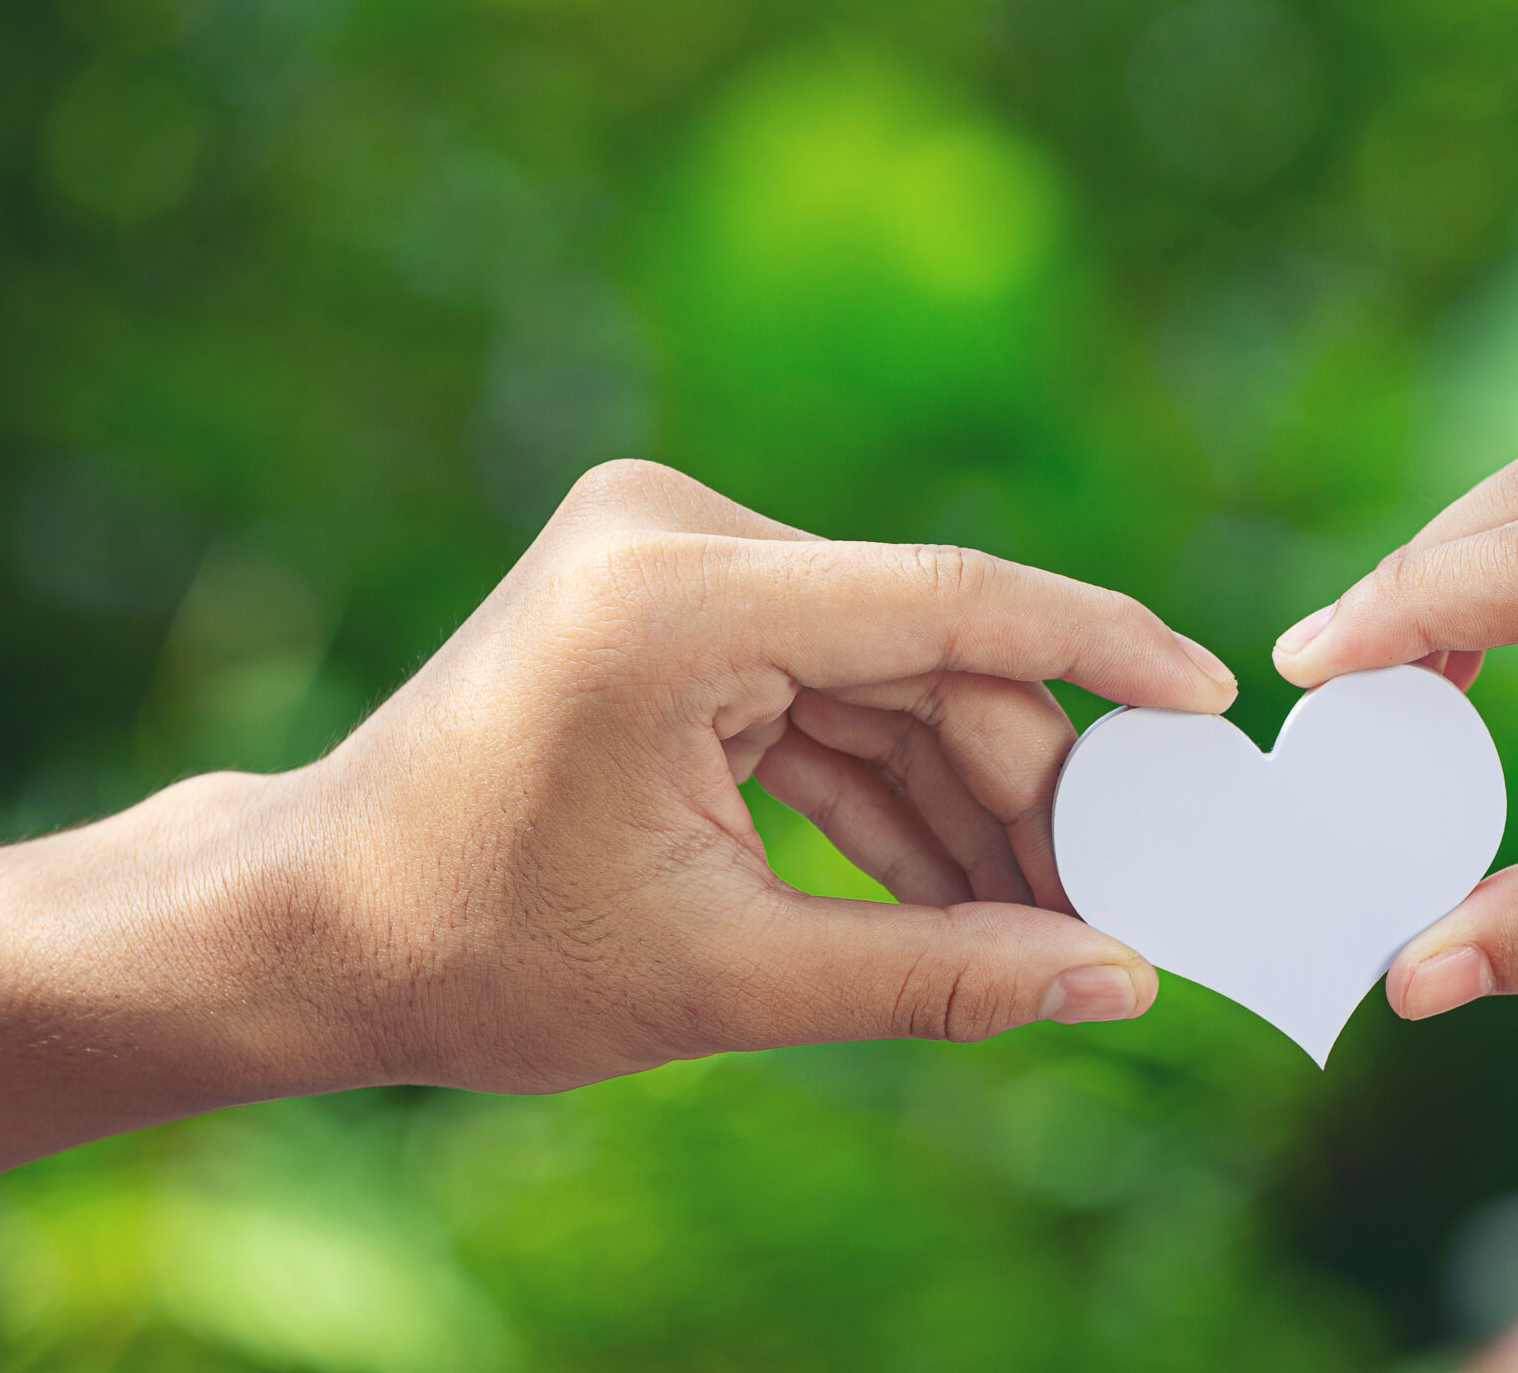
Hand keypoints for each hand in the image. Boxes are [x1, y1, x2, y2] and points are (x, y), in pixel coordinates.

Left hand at [0, 460, 1235, 1189]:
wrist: (306, 928)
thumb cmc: (477, 956)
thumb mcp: (724, 978)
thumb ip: (939, 973)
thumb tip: (1118, 981)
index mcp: (674, 598)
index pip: (947, 598)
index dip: (1099, 651)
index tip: (1211, 704)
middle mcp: (674, 536)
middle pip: (925, 650)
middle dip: (1025, 783)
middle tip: (1119, 898)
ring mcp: (670, 558)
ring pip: (887, 675)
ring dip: (964, 795)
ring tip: (1048, 917)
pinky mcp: (673, 601)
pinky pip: (827, 687)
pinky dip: (889, 785)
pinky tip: (962, 885)